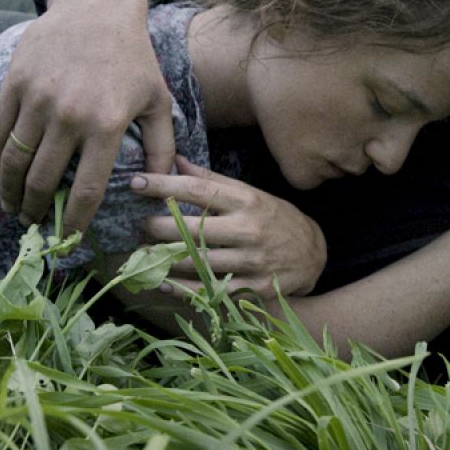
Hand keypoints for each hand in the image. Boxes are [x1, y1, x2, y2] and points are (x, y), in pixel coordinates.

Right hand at [0, 0, 177, 231]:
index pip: (87, 190)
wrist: (98, 7)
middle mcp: (70, 114)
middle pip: (43, 181)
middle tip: (34, 227)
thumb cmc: (134, 58)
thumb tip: (162, 190)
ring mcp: (38, 97)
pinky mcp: (15, 82)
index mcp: (107, 124)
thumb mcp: (157, 100)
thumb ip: (163, 146)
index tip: (68, 240)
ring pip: (14, 161)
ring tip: (13, 207)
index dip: (75, 222)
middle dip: (36, 213)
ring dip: (9, 192)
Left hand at [131, 157, 326, 297]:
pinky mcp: (254, 289)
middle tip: (138, 225)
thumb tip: (175, 158)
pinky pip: (211, 290)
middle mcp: (248, 229)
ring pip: (198, 262)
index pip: (198, 189)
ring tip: (141, 254)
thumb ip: (211, 178)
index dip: (164, 184)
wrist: (314, 254)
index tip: (136, 182)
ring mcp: (252, 261)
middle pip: (193, 228)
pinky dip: (182, 289)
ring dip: (165, 259)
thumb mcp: (248, 192)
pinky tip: (162, 282)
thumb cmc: (274, 217)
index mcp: (246, 200)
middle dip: (158, 226)